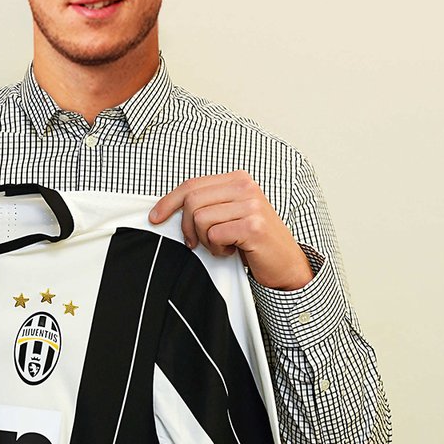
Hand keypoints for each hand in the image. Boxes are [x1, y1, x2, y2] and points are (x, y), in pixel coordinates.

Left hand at [149, 170, 312, 290]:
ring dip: (205, 240)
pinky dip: (217, 249)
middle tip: (199, 243)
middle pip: (192, 201)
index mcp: (238, 179)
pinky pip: (214, 235)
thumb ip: (208, 204)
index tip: (156, 217)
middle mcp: (246, 187)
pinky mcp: (252, 226)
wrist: (286, 264)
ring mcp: (251, 205)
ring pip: (200, 218)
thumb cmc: (254, 241)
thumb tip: (168, 208)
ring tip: (223, 245)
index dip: (169, 201)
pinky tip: (232, 251)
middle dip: (188, 227)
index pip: (192, 184)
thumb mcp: (231, 214)